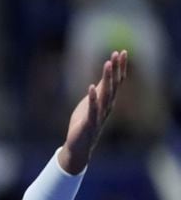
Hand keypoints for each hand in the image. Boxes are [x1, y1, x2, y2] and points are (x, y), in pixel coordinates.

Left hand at [59, 50, 127, 173]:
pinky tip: (91, 87)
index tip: (122, 52)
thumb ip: (98, 93)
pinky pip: (92, 109)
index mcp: (107, 101)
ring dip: (107, 79)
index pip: (116, 81)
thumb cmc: (84, 124)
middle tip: (118, 53)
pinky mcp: (88, 123)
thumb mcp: (90, 104)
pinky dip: (93, 98)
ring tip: (107, 64)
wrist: (78, 147)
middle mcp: (106, 107)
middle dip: (116, 69)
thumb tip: (102, 80)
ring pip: (105, 94)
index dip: (119, 67)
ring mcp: (99, 115)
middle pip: (113, 85)